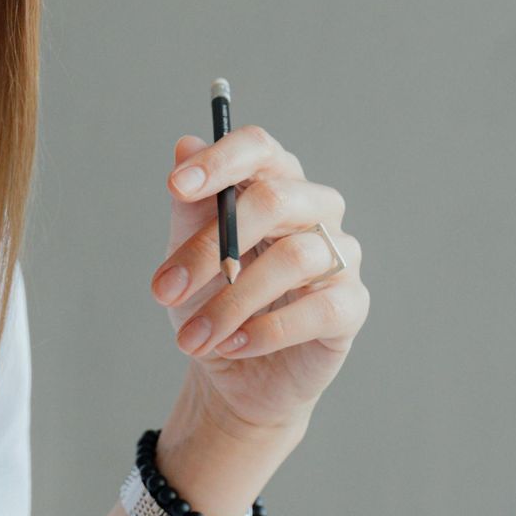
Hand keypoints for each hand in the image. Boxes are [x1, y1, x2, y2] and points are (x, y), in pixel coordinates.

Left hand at [149, 123, 368, 442]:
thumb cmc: (211, 301)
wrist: (232, 372)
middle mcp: (316, 210)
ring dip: (231, 303)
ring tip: (192, 338)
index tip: (175, 186)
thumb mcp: (186, 257)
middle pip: (275, 199)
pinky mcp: (351, 305)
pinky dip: (266, 330)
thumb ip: (189, 207)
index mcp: (274, 183)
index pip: (259, 149)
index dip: (220, 161)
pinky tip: (231, 346)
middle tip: (164, 290)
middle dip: (211, 247)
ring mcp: (340, 255)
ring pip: (293, 258)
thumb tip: (185, 144)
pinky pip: (317, 309)